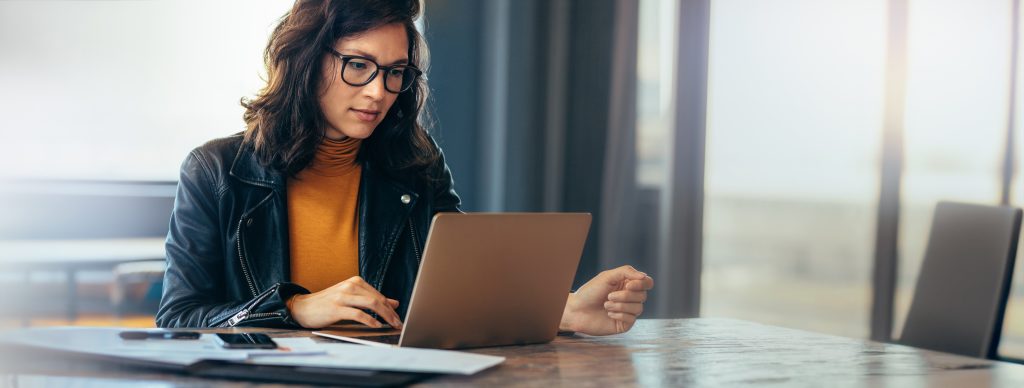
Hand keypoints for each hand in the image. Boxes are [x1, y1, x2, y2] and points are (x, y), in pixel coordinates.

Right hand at [287, 276, 402, 328]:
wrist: (302, 307)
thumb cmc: (328, 304)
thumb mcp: (351, 298)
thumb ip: (371, 299)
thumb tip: (394, 303)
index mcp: (355, 282)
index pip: (379, 295)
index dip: (391, 308)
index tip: (398, 318)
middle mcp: (350, 286)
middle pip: (378, 299)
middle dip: (391, 313)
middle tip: (398, 323)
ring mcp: (343, 296)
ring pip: (371, 304)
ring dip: (385, 316)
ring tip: (391, 325)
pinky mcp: (336, 308)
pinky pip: (358, 314)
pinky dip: (369, 320)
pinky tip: (376, 325)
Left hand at [560, 265, 652, 335]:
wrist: (577, 310)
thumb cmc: (590, 292)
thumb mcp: (607, 276)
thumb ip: (626, 272)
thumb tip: (644, 276)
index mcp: (628, 284)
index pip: (647, 282)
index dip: (641, 284)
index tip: (628, 285)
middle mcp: (630, 298)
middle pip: (643, 295)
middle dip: (625, 296)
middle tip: (609, 296)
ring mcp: (628, 311)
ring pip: (638, 308)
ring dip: (620, 305)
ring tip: (606, 305)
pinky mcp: (624, 324)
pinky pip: (631, 319)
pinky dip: (619, 314)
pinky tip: (608, 314)